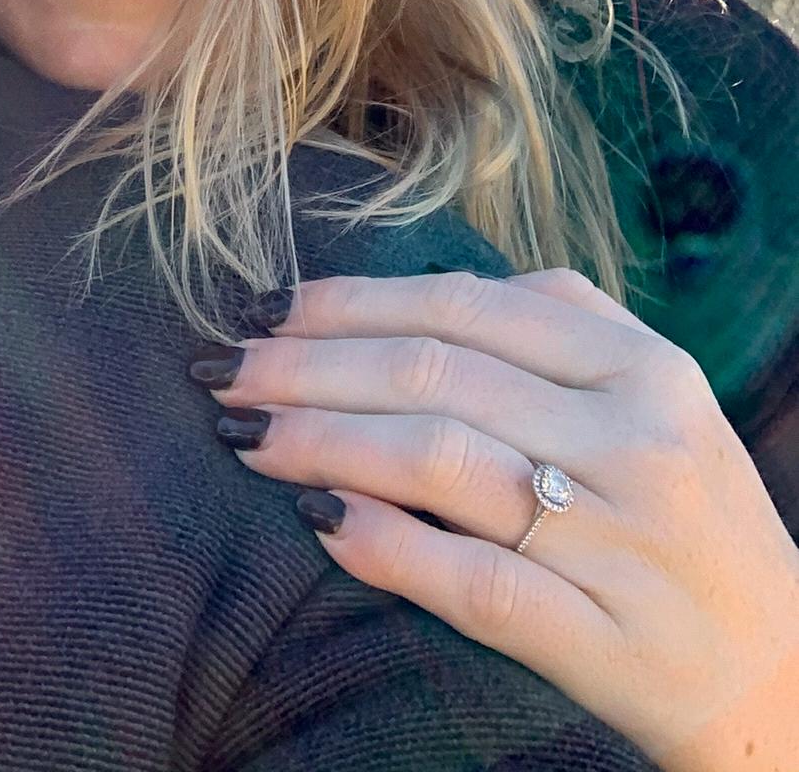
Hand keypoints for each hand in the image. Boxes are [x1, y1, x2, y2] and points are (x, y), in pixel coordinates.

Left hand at [195, 269, 798, 771]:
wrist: (782, 675)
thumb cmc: (684, 514)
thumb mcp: (650, 396)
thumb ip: (550, 325)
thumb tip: (392, 294)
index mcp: (642, 366)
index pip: (464, 308)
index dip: (347, 301)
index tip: (264, 305)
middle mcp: (636, 441)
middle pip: (434, 377)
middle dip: (309, 367)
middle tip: (225, 369)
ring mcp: (621, 543)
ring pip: (439, 464)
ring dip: (322, 444)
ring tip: (247, 437)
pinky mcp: (604, 640)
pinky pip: (473, 583)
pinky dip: (385, 548)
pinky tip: (318, 525)